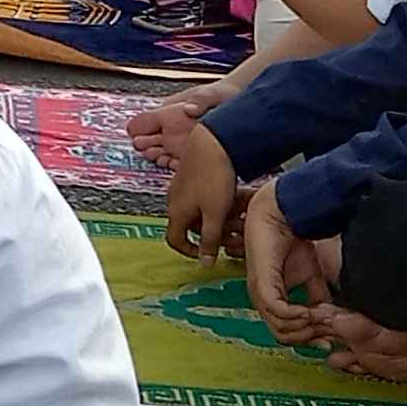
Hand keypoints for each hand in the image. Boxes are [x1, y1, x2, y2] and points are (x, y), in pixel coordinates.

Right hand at [146, 108, 242, 260]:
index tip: (206, 254)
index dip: (189, 251)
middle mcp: (175, 200)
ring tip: (232, 217)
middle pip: (188, 226)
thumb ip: (209, 240)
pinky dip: (211, 205)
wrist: (213, 143)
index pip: (174, 240)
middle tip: (228, 235)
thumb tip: (205, 262)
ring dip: (212, 219)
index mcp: (177, 213)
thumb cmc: (213, 177)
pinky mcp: (190, 175)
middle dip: (208, 234)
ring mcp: (181, 186)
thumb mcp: (214, 215)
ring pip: (195, 211)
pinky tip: (228, 200)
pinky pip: (199, 198)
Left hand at [238, 180, 336, 344]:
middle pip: (283, 336)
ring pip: (280, 328)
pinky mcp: (262, 283)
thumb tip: (334, 318)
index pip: (286, 333)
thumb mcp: (312, 276)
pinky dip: (296, 316)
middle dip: (310, 336)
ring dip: (307, 327)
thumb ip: (319, 297)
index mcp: (270, 301)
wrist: (281, 214)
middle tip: (330, 330)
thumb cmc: (292, 242)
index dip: (309, 338)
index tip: (331, 337)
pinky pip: (277, 310)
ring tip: (324, 318)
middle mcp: (261, 300)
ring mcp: (259, 293)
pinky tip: (311, 311)